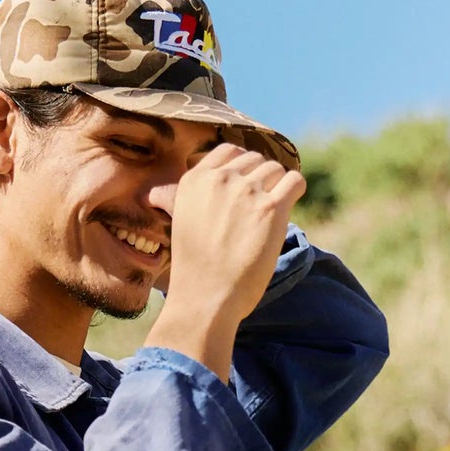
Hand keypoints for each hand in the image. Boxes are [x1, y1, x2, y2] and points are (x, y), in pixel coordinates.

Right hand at [149, 145, 305, 381]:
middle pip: (255, 159)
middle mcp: (220, 180)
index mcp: (194, 180)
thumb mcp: (179, 225)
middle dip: (260, 179)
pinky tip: (288, 207)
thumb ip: (176, 201)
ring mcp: (246, 192)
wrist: (205, 300)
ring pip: (276, 169)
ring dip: (277, 188)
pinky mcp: (271, 208)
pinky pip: (294, 181)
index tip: (246, 184)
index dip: (242, 165)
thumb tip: (154, 195)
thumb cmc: (193, 271)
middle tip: (258, 208)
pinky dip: (294, 190)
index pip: (229, 150)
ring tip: (270, 214)